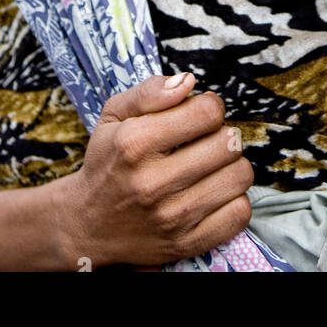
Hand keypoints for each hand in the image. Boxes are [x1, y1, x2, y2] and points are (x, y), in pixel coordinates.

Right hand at [55, 72, 253, 268]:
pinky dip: (234, 199)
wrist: (86, 224)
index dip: (210, 106)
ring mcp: (171, 218)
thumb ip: (150, 91)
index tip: (201, 114)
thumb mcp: (113, 116)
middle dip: (222, 134)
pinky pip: (239, 214)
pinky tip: (214, 192)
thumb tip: (188, 82)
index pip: (207, 112)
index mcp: (135, 143)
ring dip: (231, 166)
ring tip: (211, 166)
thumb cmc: (107, 162)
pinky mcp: (185, 244)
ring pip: (239, 176)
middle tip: (206, 141)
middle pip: (228, 143)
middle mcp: (152, 182)